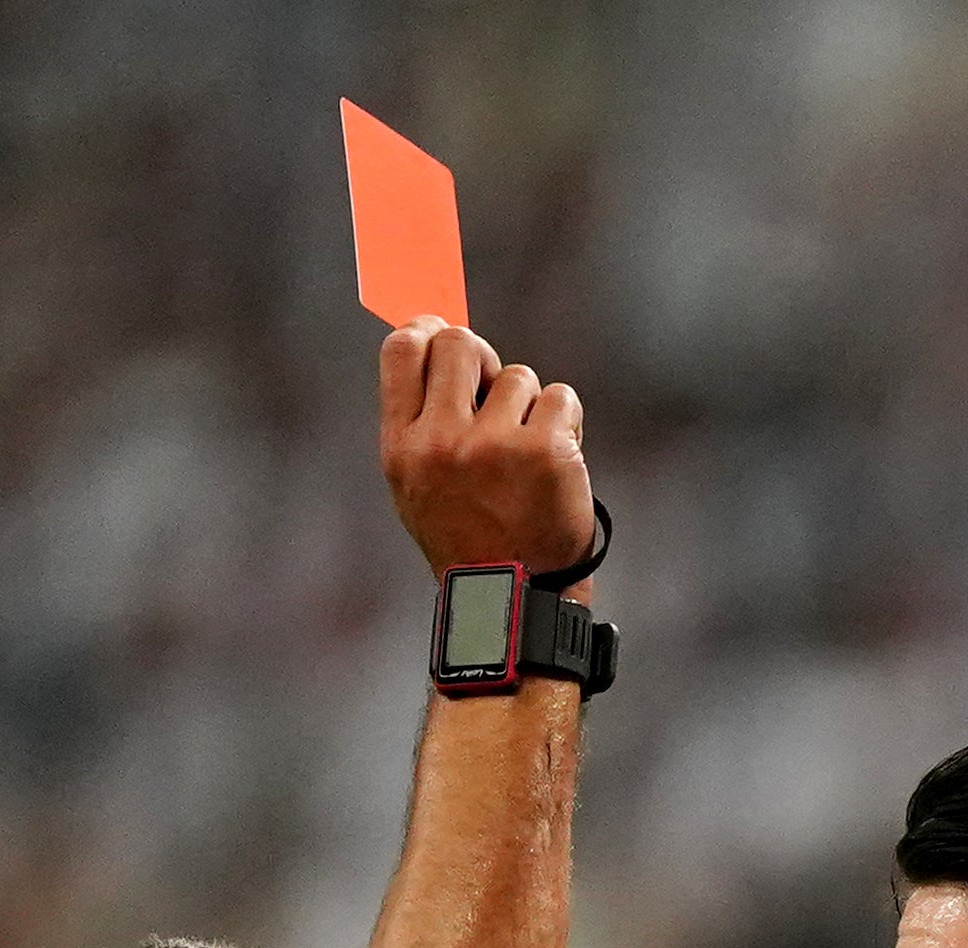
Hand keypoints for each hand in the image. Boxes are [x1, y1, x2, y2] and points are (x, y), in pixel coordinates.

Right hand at [379, 318, 594, 577]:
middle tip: (496, 387)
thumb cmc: (468, 538)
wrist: (514, 599)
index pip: (401, 351)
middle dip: (483, 357)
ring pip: (519, 376)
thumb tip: (435, 339)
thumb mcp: (418, 483)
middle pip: (460, 344)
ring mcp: (496, 446)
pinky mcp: (547, 453)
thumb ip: (421, 419)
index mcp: (403, 447)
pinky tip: (559, 460)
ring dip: (530, 406)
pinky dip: (566, 423)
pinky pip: (561, 399)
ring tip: (528, 456)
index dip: (426, 328)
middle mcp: (443, 442)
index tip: (441, 330)